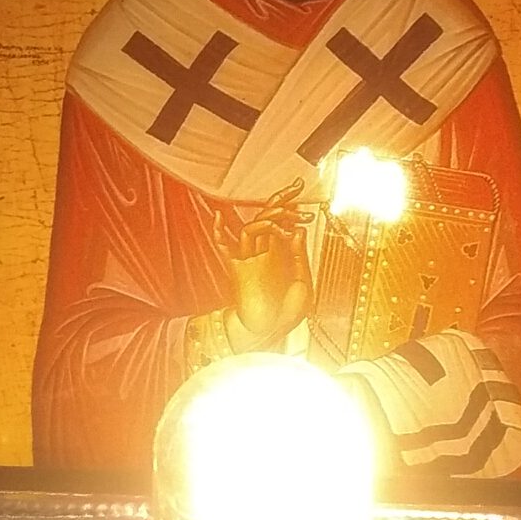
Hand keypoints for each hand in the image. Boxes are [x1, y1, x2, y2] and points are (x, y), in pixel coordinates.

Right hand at [218, 183, 311, 348]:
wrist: (269, 333)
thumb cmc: (286, 313)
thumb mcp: (302, 282)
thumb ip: (298, 256)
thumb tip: (297, 230)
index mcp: (281, 255)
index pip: (285, 223)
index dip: (292, 206)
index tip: (301, 190)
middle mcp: (265, 253)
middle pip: (269, 218)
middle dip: (281, 200)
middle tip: (294, 186)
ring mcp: (250, 259)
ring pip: (253, 228)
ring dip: (268, 217)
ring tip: (282, 214)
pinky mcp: (238, 269)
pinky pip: (225, 247)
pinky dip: (219, 232)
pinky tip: (218, 219)